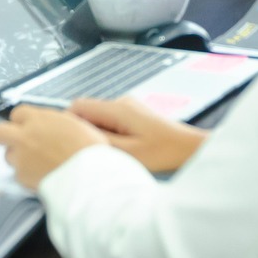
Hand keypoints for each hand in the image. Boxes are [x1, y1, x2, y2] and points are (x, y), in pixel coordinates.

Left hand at [0, 104, 108, 189]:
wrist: (88, 176)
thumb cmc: (89, 150)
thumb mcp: (76, 124)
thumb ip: (57, 122)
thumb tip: (52, 125)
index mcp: (39, 120)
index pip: (18, 113)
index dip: (23, 121)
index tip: (30, 126)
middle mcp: (25, 136)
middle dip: (5, 136)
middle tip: (18, 142)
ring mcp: (21, 157)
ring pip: (9, 156)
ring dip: (19, 158)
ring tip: (38, 163)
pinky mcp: (22, 177)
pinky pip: (19, 175)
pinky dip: (28, 176)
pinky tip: (43, 176)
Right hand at [70, 96, 206, 173]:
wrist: (189, 149)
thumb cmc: (164, 151)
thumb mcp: (127, 153)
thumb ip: (99, 142)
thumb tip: (75, 136)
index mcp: (117, 109)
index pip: (77, 106)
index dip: (68, 124)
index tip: (68, 142)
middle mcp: (122, 103)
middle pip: (87, 112)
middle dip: (84, 132)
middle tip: (89, 152)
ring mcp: (129, 108)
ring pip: (99, 119)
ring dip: (98, 135)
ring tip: (108, 154)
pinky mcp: (135, 116)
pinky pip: (111, 123)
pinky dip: (109, 136)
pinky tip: (120, 151)